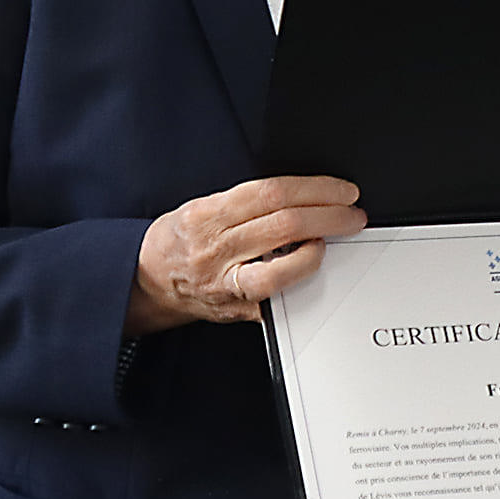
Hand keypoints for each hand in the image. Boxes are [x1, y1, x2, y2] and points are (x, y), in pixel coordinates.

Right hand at [126, 175, 364, 333]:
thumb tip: (302, 194)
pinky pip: (274, 297)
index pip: (271, 193)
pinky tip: (314, 266)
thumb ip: (247, 202)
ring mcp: (224, 282)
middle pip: (284, 225)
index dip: (315, 189)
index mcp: (208, 214)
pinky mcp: (234, 309)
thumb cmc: (180, 239)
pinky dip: (299, 280)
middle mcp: (215, 248)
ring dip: (319, 250)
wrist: (145, 280)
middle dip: (330, 216)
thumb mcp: (203, 206)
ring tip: (337, 237)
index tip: (342, 190)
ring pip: (281, 267)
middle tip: (354, 213)